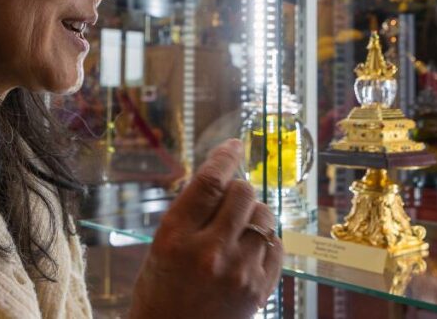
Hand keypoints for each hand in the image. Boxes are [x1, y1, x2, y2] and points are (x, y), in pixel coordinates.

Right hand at [129, 139, 282, 318]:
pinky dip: (266, 238)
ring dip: (254, 214)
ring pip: (264, 216)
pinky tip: (250, 247)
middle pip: (242, 192)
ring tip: (238, 228)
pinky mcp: (259, 289)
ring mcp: (238, 272)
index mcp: (175, 238)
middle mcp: (208, 252)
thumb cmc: (160, 291)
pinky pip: (276, 244)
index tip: (234, 145)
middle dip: (238, 189)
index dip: (225, 156)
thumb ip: (191, 213)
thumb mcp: (161, 247)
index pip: (209, 182)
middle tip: (229, 200)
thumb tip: (223, 176)